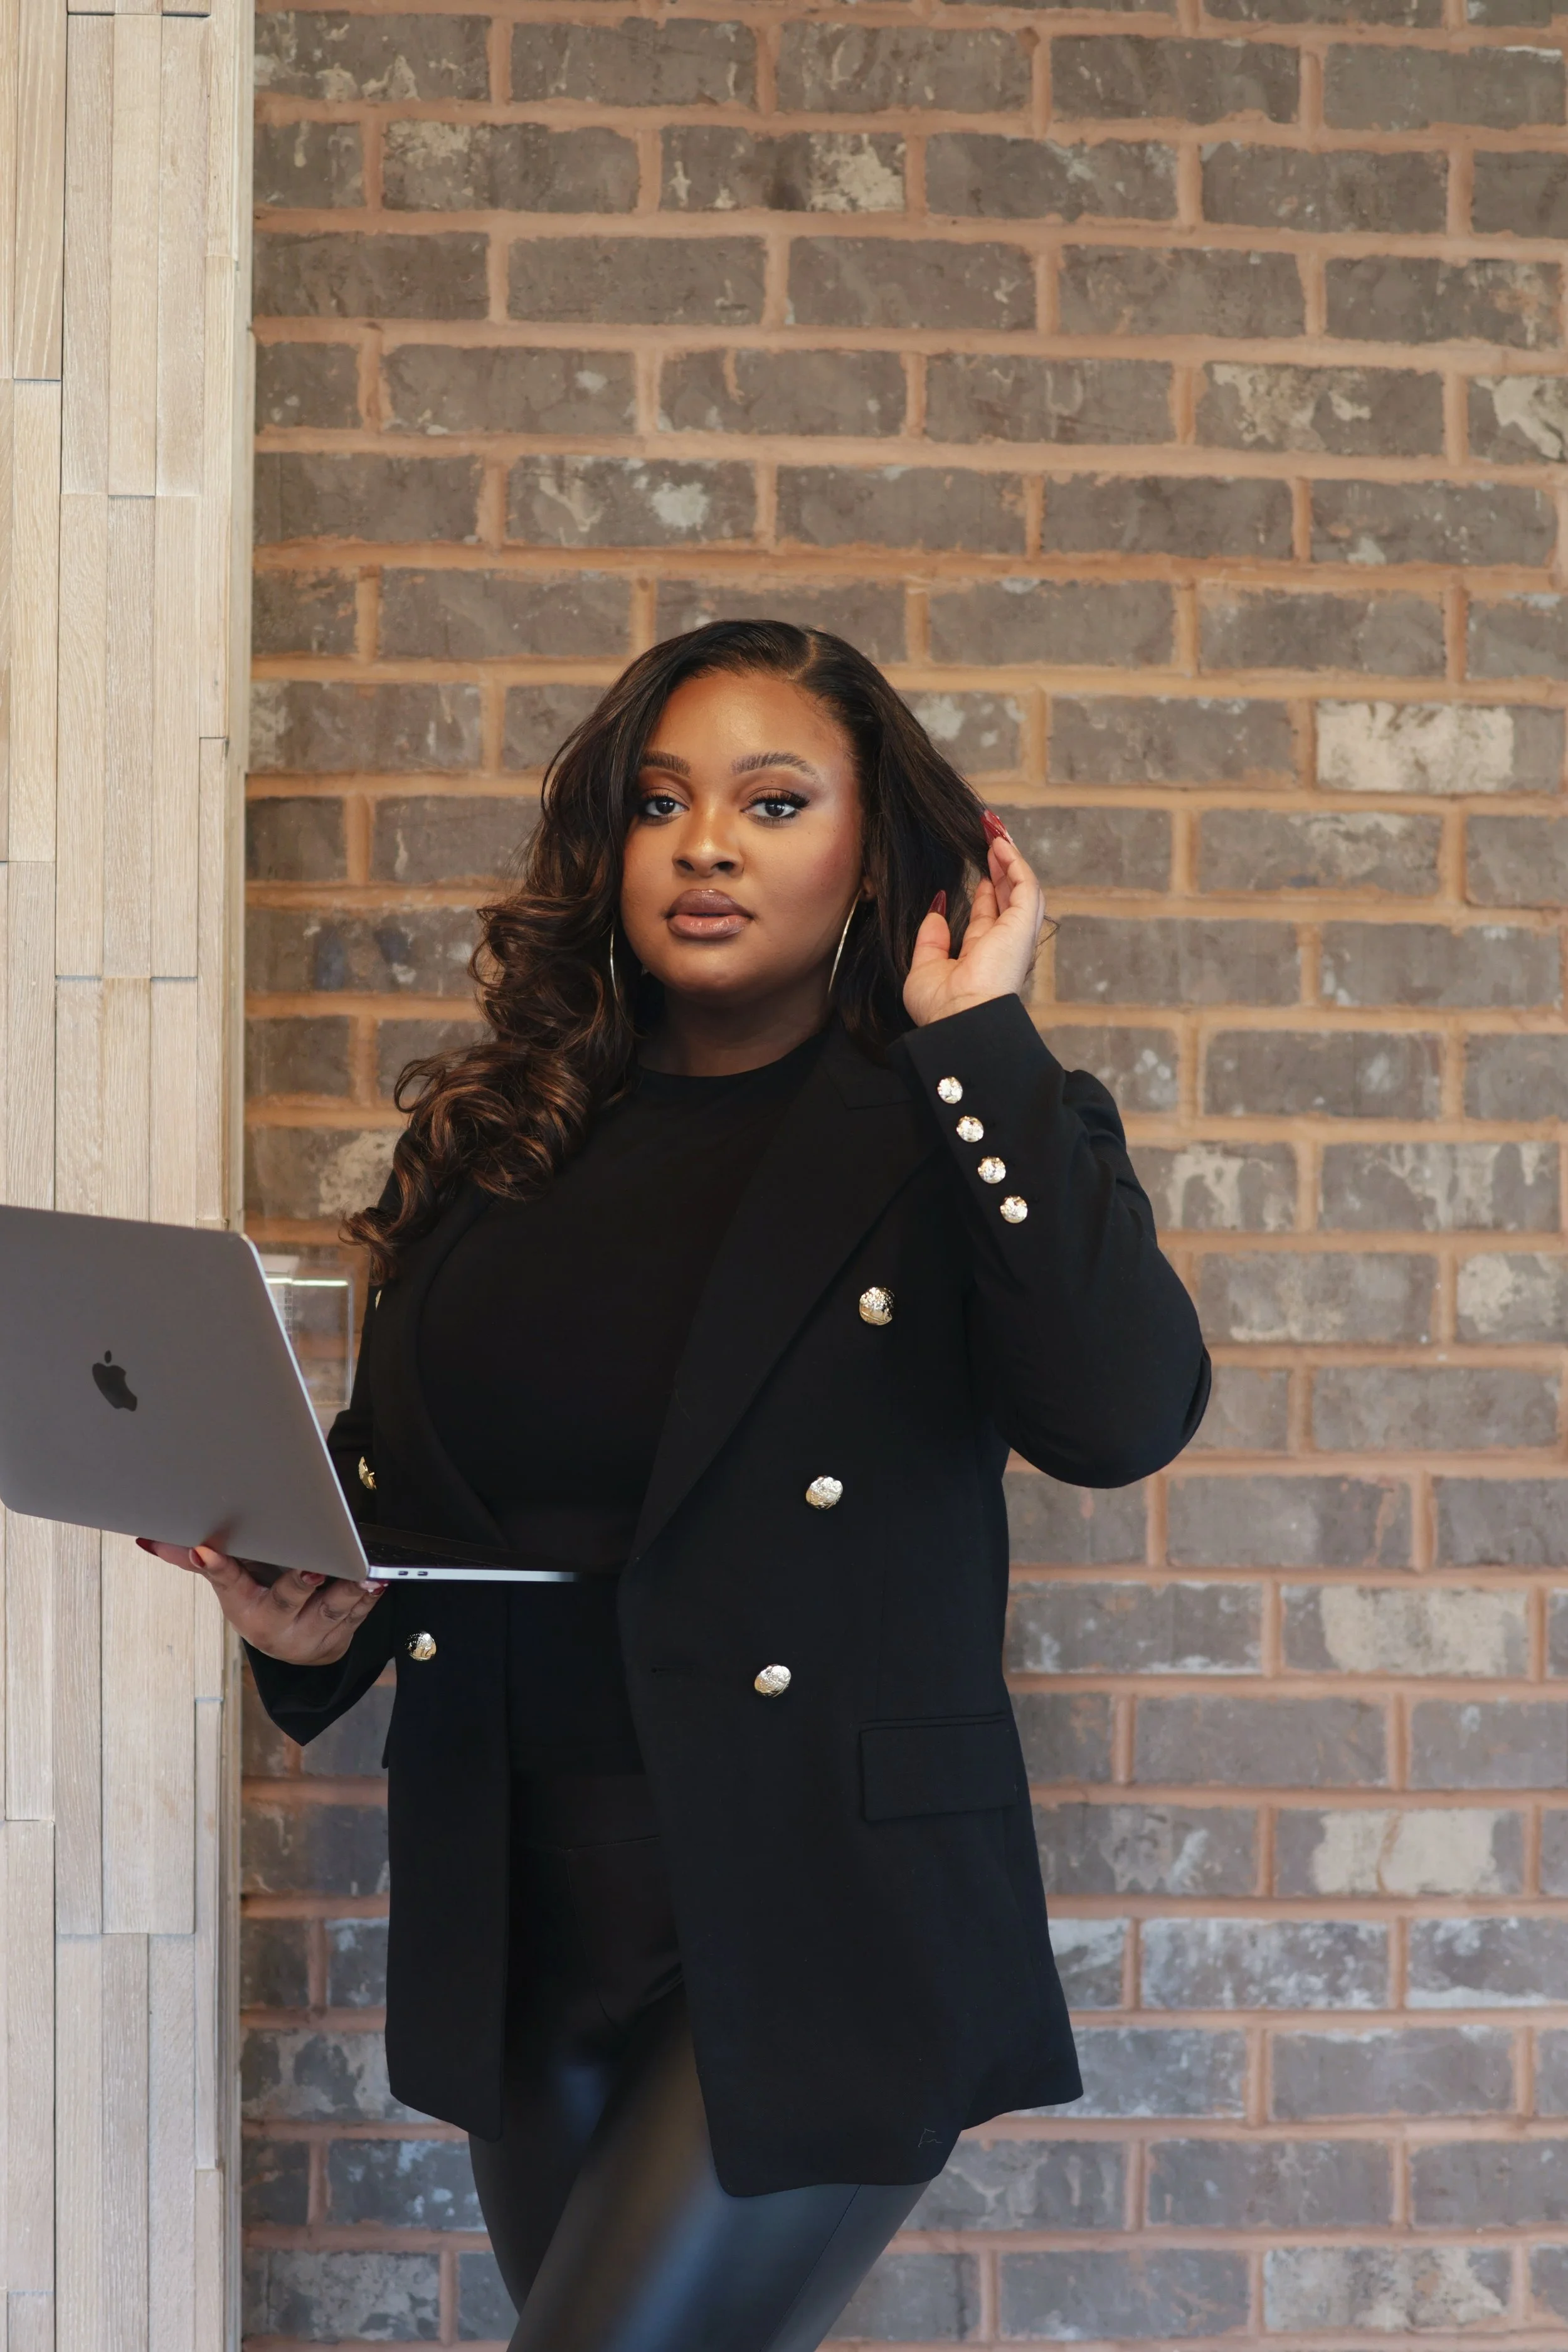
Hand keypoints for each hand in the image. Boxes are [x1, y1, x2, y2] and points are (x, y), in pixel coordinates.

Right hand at [136, 1540, 385, 1663]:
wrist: (293, 1646)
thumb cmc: (260, 1602)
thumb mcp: (232, 1585)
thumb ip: (201, 1563)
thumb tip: (149, 1539)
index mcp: (245, 1607)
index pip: (226, 1582)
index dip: (216, 1565)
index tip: (205, 1548)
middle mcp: (276, 1626)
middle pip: (287, 1598)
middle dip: (299, 1583)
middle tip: (314, 1566)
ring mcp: (310, 1636)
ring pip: (331, 1611)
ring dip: (348, 1592)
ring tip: (363, 1572)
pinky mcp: (341, 1639)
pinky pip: (358, 1617)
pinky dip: (368, 1599)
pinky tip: (379, 1580)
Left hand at [904, 820, 1044, 1028]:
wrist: (958, 1020)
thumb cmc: (941, 1009)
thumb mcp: (925, 968)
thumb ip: (931, 939)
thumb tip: (937, 909)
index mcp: (984, 957)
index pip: (990, 916)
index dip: (987, 889)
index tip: (979, 867)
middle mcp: (1004, 945)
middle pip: (1008, 895)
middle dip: (1000, 865)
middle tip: (989, 837)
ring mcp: (1017, 935)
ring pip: (1021, 886)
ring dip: (1009, 857)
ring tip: (995, 831)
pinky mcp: (1023, 926)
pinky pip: (1025, 885)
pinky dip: (1014, 862)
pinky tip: (999, 843)